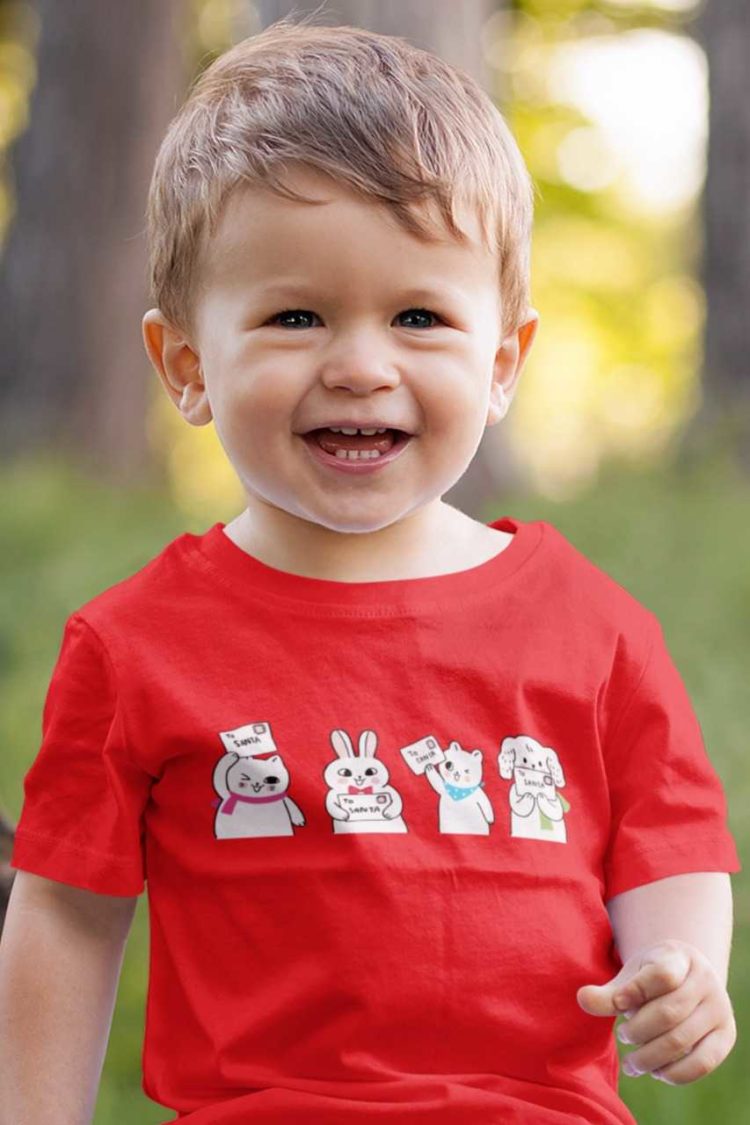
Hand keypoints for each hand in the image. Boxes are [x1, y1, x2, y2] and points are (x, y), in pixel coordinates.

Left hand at [576, 939, 736, 1084]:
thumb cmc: (650, 979)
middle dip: (638, 1031)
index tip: (617, 1004)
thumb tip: (582, 999)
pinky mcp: (726, 1035)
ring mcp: (719, 1008)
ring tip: (632, 1062)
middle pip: (669, 1013)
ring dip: (650, 1057)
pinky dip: (674, 1073)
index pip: (661, 975)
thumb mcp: (629, 977)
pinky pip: (702, 1062)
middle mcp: (705, 980)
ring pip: (682, 1040)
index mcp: (679, 957)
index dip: (634, 992)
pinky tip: (655, 1071)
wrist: (687, 979)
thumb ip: (607, 993)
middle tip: (622, 1035)